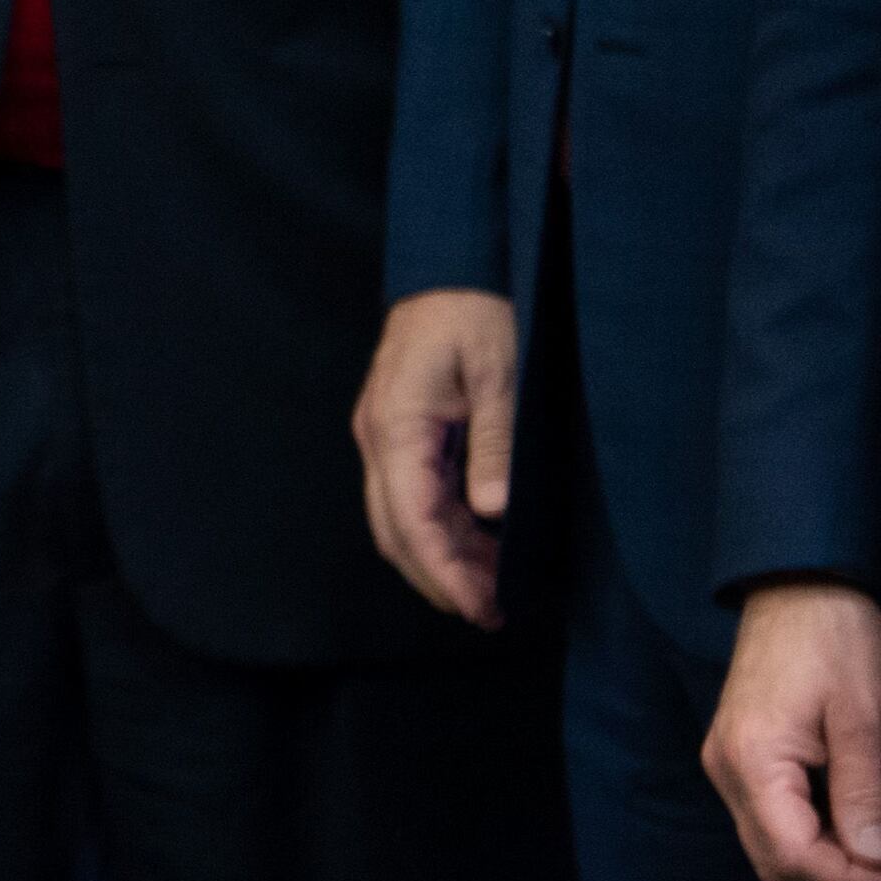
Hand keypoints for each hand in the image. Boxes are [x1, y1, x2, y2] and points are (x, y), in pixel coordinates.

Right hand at [354, 288, 519, 627]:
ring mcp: (384, 435)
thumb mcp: (501, 374)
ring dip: (441, 558)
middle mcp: (379, 437)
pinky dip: (441, 530)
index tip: (481, 607)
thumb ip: (494, 443)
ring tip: (493, 588)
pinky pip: (412, 496)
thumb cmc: (481, 312)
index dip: (445, 571)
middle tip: (491, 614)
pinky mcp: (400, 432)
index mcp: (397, 425)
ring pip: (400, 519)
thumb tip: (492, 512)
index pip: (412, 520)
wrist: (455, 266)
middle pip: (395, 530)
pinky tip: (479, 545)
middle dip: (439, 578)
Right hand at [711, 582, 880, 880]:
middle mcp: (728, 770)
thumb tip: (874, 857)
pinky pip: (774, 811)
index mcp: (753, 762)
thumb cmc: (835, 643)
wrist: (799, 586)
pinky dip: (817, 822)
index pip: (791, 852)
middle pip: (774, 857)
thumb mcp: (862, 718)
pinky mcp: (740, 752)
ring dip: (829, 847)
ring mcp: (729, 761)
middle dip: (835, 870)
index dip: (845, 877)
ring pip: (773, 839)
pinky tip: (858, 800)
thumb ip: (864, 792)